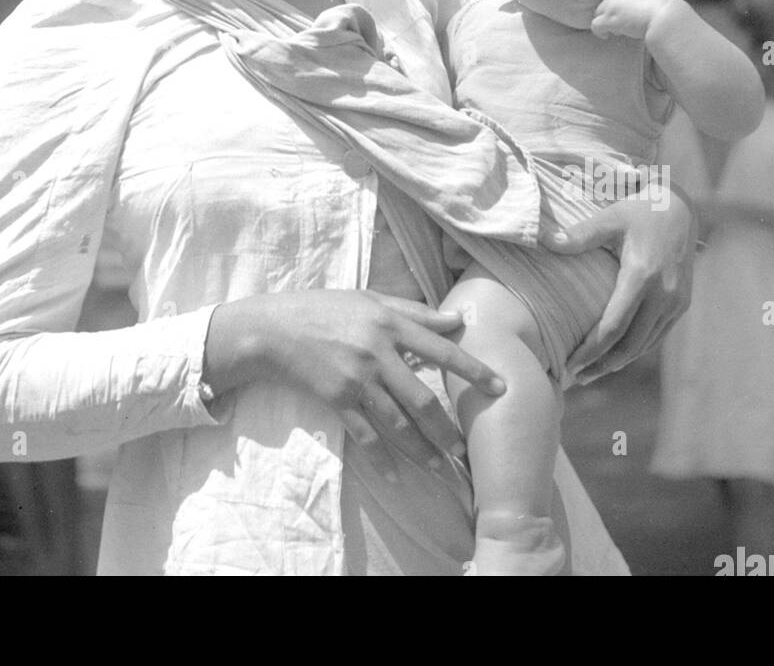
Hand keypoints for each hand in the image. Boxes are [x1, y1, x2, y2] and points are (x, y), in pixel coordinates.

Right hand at [205, 290, 505, 480]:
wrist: (273, 329)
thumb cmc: (322, 308)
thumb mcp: (368, 299)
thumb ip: (414, 310)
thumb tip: (455, 318)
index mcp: (388, 322)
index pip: (440, 349)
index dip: (473, 369)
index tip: (500, 387)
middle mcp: (377, 351)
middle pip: (422, 398)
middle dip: (447, 427)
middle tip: (466, 447)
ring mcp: (356, 378)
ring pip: (397, 422)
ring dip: (421, 449)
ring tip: (441, 467)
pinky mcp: (337, 399)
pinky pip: (366, 435)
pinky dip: (382, 458)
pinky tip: (396, 475)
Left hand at [544, 176, 696, 381]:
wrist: (681, 209)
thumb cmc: (639, 211)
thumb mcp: (609, 218)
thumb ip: (579, 235)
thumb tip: (544, 241)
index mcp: (642, 276)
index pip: (614, 327)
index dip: (591, 351)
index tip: (570, 365)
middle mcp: (663, 295)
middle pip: (630, 345)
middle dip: (602, 365)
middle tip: (576, 377)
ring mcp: (676, 303)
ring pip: (645, 345)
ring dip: (618, 362)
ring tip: (592, 372)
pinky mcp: (681, 305)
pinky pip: (656, 336)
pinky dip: (636, 350)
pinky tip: (616, 356)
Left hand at [590, 0, 674, 40]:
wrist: (665, 16)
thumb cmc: (664, 7)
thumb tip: (636, 6)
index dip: (616, 5)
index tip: (624, 13)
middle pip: (603, 4)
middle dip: (611, 14)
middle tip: (624, 23)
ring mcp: (610, 5)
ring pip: (599, 14)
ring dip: (608, 23)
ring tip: (621, 30)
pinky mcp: (608, 19)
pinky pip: (595, 25)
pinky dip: (600, 32)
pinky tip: (606, 36)